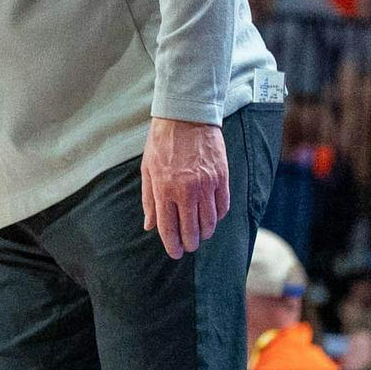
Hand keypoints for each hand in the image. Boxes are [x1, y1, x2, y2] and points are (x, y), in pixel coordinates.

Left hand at [140, 116, 229, 259]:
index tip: (175, 252)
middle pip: (191, 229)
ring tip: (201, 233)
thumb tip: (150, 225)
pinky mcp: (221, 177)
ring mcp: (206, 185)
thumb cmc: (162, 143)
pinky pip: (222, 207)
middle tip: (189, 246)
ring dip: (205, 232)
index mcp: (164, 189)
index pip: (168, 227)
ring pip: (209, 222)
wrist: (186, 116)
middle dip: (190, 243)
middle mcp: (185, 190)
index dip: (172, 245)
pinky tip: (212, 217)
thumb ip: (149, 200)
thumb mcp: (148, 170)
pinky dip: (218, 217)